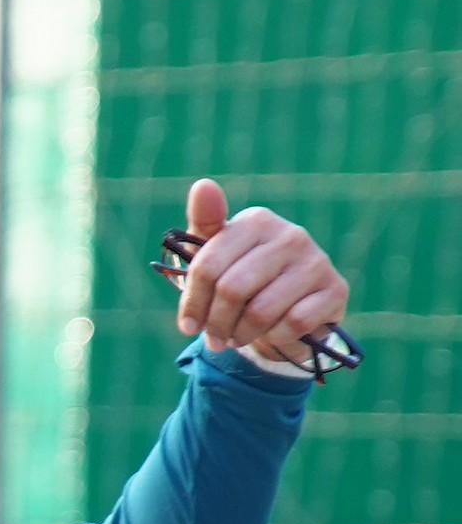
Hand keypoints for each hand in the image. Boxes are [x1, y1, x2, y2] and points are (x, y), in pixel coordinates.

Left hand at [172, 177, 347, 372]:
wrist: (289, 317)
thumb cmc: (243, 283)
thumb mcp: (214, 258)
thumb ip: (203, 225)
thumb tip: (203, 185)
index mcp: (256, 221)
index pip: (207, 267)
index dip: (192, 303)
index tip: (188, 325)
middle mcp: (289, 234)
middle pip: (231, 290)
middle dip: (216, 323)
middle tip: (214, 339)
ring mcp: (315, 260)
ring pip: (261, 310)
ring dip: (242, 334)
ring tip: (238, 337)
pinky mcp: (335, 289)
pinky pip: (293, 323)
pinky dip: (276, 337)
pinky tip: (274, 334)